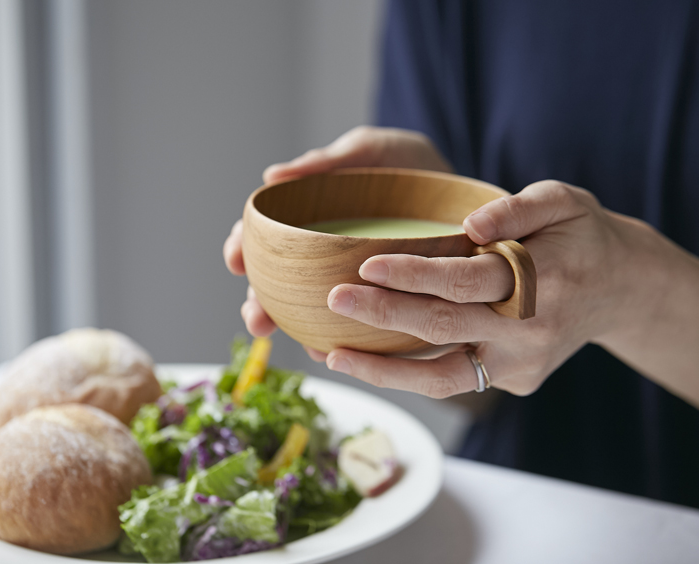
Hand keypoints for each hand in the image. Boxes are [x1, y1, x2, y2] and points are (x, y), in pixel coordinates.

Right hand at [223, 126, 452, 358]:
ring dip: (296, 329)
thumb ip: (328, 162)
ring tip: (294, 342)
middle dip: (260, 303)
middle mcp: (326, 256)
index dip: (242, 246)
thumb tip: (272, 175)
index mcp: (313, 220)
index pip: (266, 235)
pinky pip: (359, 329)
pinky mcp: (386, 306)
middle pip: (280, 282)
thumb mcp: (370, 152)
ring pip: (313, 311)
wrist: (465, 193)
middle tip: (255, 320)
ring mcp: (354, 284)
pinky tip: (335, 351)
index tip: (233, 260)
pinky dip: (343, 341)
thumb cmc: (410, 166)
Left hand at [324, 180, 646, 396]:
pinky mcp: (516, 382)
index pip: (466, 280)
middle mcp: (530, 331)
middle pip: (443, 328)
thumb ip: (518, 208)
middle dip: (382, 317)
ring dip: (383, 370)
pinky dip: (407, 374)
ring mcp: (522, 364)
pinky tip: (368, 360)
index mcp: (541, 280)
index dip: (414, 275)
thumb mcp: (563, 203)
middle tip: (332, 301)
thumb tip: (471, 224)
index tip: (366, 266)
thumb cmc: (580, 237)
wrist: (621, 290)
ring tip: (332, 356)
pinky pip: (454, 380)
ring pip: (443, 379)